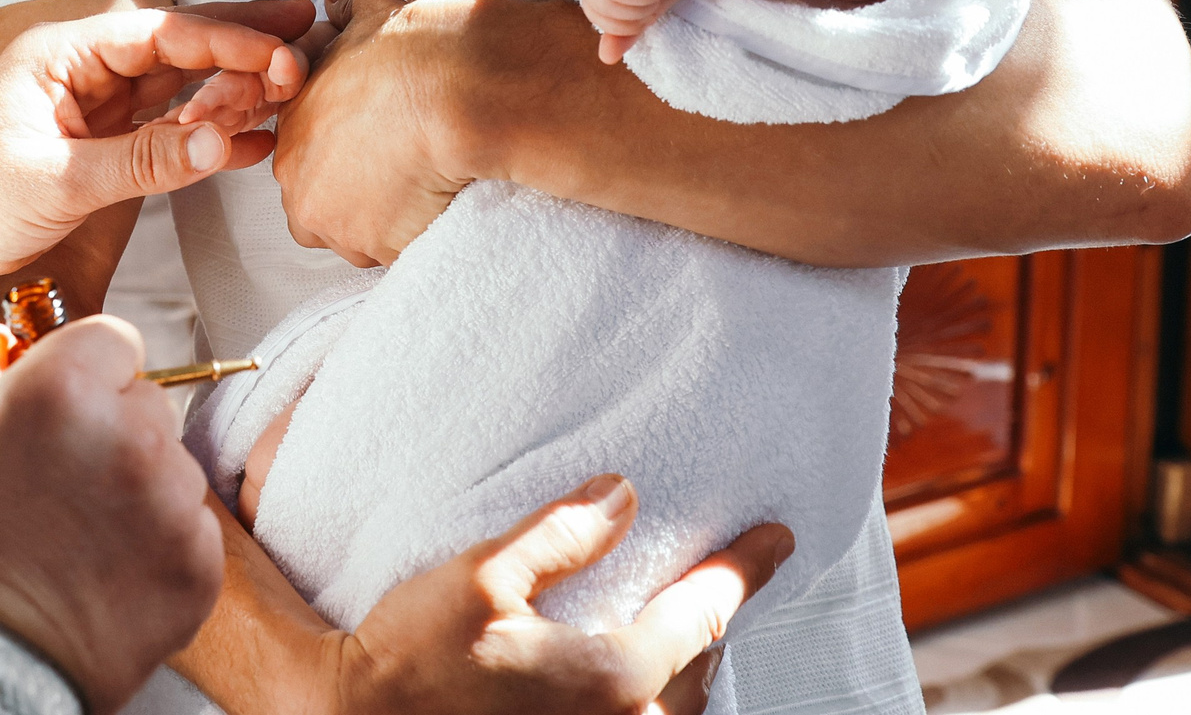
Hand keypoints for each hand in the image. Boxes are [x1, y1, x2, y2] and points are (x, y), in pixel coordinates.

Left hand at [0, 6, 308, 274]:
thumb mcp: (55, 179)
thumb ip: (143, 160)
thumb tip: (220, 138)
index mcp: (65, 54)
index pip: (162, 33)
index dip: (225, 40)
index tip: (278, 52)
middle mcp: (87, 69)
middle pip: (180, 47)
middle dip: (243, 45)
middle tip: (304, 44)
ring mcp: (98, 104)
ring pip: (182, 86)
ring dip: (235, 91)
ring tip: (293, 93)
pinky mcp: (105, 142)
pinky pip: (169, 129)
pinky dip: (210, 135)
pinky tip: (255, 141)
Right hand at [0, 317, 220, 711]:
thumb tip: (4, 349)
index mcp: (63, 388)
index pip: (116, 342)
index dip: (88, 375)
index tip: (68, 410)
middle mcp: (129, 435)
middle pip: (147, 404)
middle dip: (113, 434)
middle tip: (61, 486)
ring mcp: (171, 503)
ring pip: (172, 468)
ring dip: (139, 492)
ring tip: (79, 538)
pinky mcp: (199, 565)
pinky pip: (192, 531)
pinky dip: (159, 549)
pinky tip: (105, 574)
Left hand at [272, 0, 481, 266]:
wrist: (459, 93)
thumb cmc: (414, 46)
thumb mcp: (375, 6)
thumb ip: (351, 7)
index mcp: (292, 128)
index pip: (304, 155)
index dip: (343, 150)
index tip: (378, 143)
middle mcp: (301, 184)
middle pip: (321, 204)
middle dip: (354, 193)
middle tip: (400, 170)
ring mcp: (338, 226)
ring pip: (355, 236)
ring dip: (383, 222)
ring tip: (426, 190)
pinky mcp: (379, 253)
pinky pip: (394, 255)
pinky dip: (415, 238)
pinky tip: (442, 209)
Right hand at [332, 475, 791, 714]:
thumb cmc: (413, 659)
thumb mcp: (481, 576)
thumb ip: (559, 536)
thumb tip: (623, 495)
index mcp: (615, 677)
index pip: (704, 611)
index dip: (744, 568)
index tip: (777, 536)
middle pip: (699, 664)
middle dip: (716, 615)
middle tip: (731, 573)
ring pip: (676, 705)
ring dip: (688, 661)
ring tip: (689, 623)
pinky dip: (656, 695)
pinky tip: (637, 679)